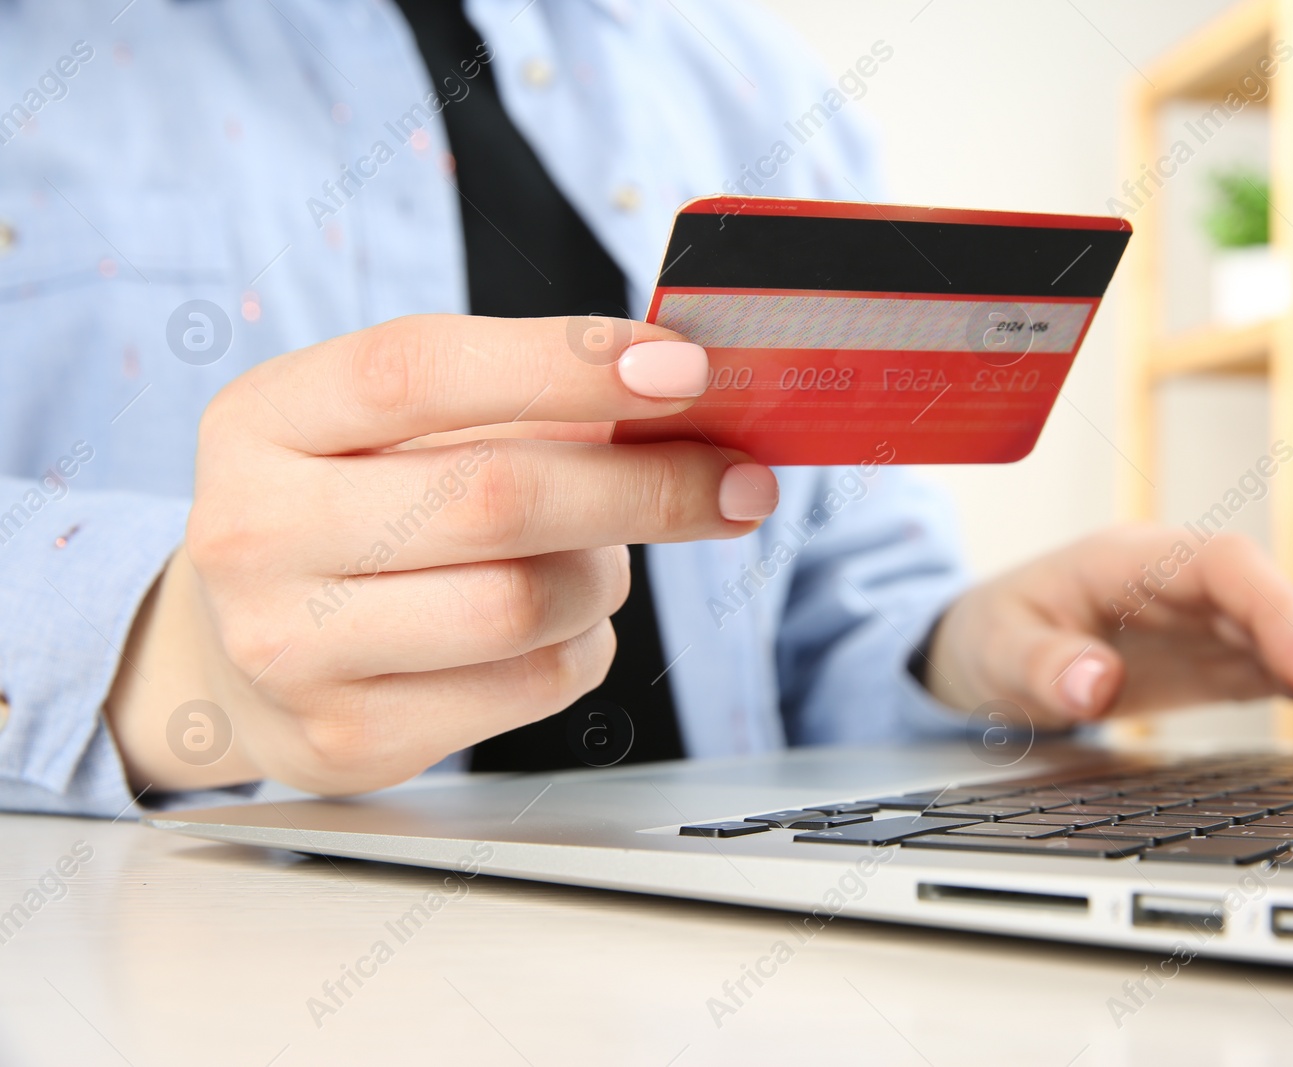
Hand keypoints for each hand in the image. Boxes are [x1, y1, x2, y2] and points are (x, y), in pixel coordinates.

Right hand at [106, 315, 778, 794]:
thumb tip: (676, 394)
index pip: (419, 371)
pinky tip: (559, 622)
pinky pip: (531, 685)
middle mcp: (257, 532)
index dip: (567, 362)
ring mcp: (292, 648)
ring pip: (524, 604)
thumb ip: (516, 400)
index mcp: (265, 420)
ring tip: (599, 554)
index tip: (684, 368)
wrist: (244, 651)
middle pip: (495, 499)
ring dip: (605, 574)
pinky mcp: (351, 737)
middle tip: (734, 480)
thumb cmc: (354, 510)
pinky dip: (582, 644)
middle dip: (645, 485)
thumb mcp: (395, 428)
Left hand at [923, 524, 1292, 775]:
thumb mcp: (996, 650)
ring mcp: (1218, 621)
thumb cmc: (996, 633)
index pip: (1225, 565)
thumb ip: (1040, 665)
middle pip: (1289, 606)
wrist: (991, 642)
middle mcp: (1191, 583)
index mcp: (1134, 560)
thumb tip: (1092, 684)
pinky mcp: (1229, 661)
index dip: (1277, 610)